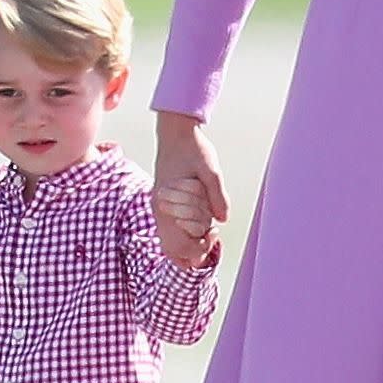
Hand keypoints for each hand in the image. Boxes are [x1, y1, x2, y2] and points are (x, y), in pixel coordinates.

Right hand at [152, 111, 228, 267]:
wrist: (175, 132)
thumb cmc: (192, 148)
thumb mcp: (211, 170)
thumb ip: (218, 195)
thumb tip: (223, 219)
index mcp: (167, 203)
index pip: (181, 243)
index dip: (200, 245)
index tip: (214, 232)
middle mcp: (160, 210)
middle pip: (172, 250)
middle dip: (194, 249)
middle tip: (211, 235)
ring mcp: (159, 210)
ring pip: (168, 245)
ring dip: (187, 245)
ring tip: (205, 233)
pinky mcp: (162, 206)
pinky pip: (168, 233)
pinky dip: (182, 237)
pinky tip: (197, 227)